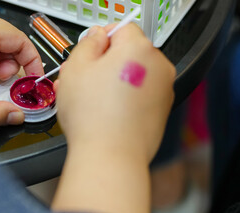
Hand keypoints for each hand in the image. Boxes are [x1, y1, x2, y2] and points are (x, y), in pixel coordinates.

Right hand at [52, 24, 174, 212]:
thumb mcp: (76, 68)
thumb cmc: (93, 116)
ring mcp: (163, 90)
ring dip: (114, 81)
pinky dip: (125, 99)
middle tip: (84, 80)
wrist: (110, 156)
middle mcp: (158, 67)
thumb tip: (97, 38)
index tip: (90, 53)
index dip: (101, 40)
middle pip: (129, 54)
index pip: (122, 29)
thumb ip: (88, 43)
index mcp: (139, 49)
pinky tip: (105, 112)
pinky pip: (140, 95)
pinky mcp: (161, 111)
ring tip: (91, 100)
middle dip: (106, 63)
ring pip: (134, 76)